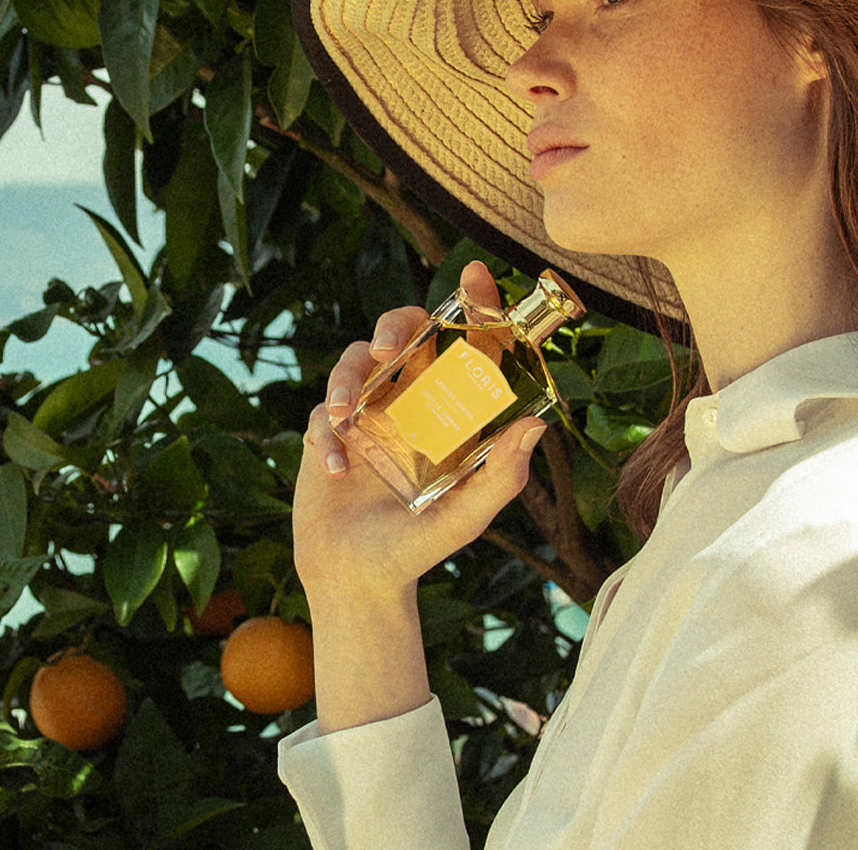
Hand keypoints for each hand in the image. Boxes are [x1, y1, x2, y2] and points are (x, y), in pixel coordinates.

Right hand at [293, 261, 544, 605]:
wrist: (358, 581)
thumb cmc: (419, 546)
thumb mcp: (467, 516)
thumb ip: (502, 477)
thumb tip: (536, 426)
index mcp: (450, 409)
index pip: (464, 342)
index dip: (472, 305)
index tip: (475, 275)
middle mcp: (410, 400)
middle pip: (404, 331)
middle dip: (396, 325)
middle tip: (393, 348)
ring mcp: (367, 412)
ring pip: (356, 361)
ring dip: (347, 378)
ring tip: (344, 414)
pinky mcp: (327, 431)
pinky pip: (321, 411)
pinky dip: (327, 434)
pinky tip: (337, 469)